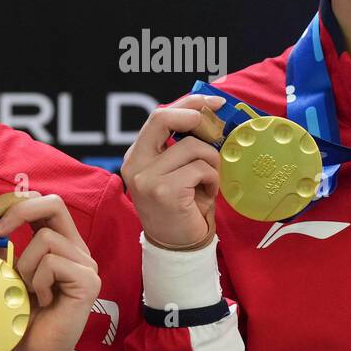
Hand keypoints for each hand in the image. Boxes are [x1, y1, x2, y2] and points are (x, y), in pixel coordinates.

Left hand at [0, 192, 100, 350]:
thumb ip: (3, 250)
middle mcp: (77, 250)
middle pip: (55, 203)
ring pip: (47, 239)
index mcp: (60, 244)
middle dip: (19, 211)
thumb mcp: (6, 276)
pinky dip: (37, 281)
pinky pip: (53, 263)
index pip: (45, 203)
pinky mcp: (88, 282)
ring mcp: (86, 265)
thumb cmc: (21, 318)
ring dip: (25, 265)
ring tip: (27, 291)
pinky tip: (42, 302)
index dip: (16, 200)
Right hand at [120, 93, 224, 247]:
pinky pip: (200, 169)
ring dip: (212, 162)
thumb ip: (183, 144)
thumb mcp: (178, 171)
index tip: (214, 102)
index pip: (158, 115)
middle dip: (196, 117)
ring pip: (192, 147)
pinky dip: (213, 179)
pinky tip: (208, 194)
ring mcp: (147, 178)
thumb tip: (211, 113)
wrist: (178, 248)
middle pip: (163, 118)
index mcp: (137, 155)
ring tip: (210, 181)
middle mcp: (135, 164)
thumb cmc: (183, 207)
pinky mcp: (164, 191)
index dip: (188, 103)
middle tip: (216, 130)